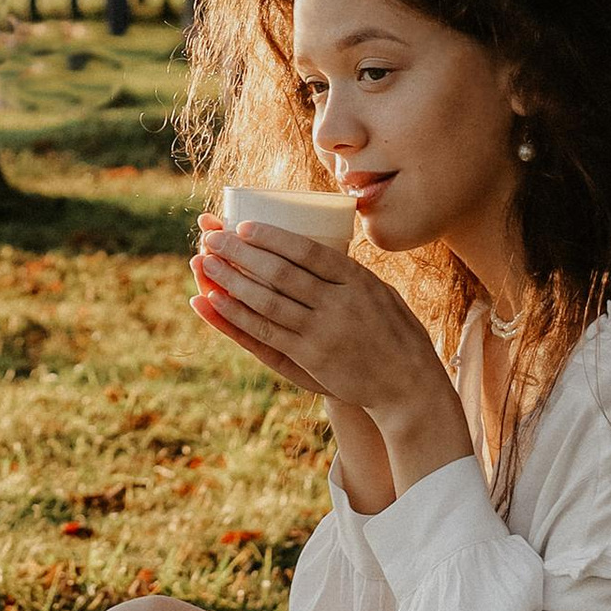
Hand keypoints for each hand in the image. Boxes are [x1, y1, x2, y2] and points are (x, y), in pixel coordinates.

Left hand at [189, 216, 473, 498]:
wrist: (408, 385)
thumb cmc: (395, 332)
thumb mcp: (380, 291)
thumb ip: (346, 273)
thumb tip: (310, 249)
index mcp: (357, 281)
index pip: (308, 252)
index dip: (272, 238)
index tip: (243, 226)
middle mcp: (338, 304)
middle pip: (279, 273)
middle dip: (239, 253)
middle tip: (210, 236)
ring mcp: (322, 333)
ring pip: (266, 302)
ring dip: (229, 280)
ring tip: (202, 263)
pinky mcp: (309, 358)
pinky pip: (264, 334)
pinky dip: (234, 316)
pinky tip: (212, 302)